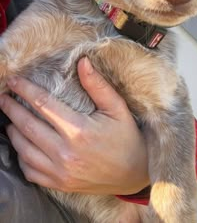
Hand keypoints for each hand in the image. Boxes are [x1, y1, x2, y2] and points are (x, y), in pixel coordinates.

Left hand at [0, 58, 148, 194]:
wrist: (134, 174)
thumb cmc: (126, 138)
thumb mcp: (117, 108)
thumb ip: (97, 85)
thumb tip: (82, 61)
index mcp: (79, 130)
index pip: (43, 104)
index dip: (25, 90)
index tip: (14, 80)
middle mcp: (65, 153)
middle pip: (27, 126)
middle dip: (11, 108)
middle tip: (3, 97)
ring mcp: (60, 171)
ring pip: (24, 149)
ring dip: (13, 131)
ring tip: (10, 118)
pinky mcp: (59, 184)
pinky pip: (30, 171)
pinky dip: (21, 156)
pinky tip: (22, 145)